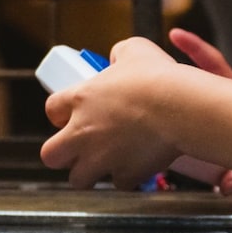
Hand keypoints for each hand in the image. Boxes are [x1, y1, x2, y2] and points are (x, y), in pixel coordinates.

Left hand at [39, 36, 200, 189]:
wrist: (181, 108)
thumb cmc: (158, 76)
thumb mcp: (134, 49)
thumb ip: (118, 55)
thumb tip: (118, 61)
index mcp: (80, 99)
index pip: (51, 110)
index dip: (60, 114)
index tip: (72, 115)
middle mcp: (83, 132)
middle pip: (50, 156)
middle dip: (62, 155)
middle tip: (78, 148)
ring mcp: (101, 157)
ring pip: (79, 179)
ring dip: (90, 172)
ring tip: (105, 162)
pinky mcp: (125, 174)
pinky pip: (118, 183)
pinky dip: (126, 177)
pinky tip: (136, 165)